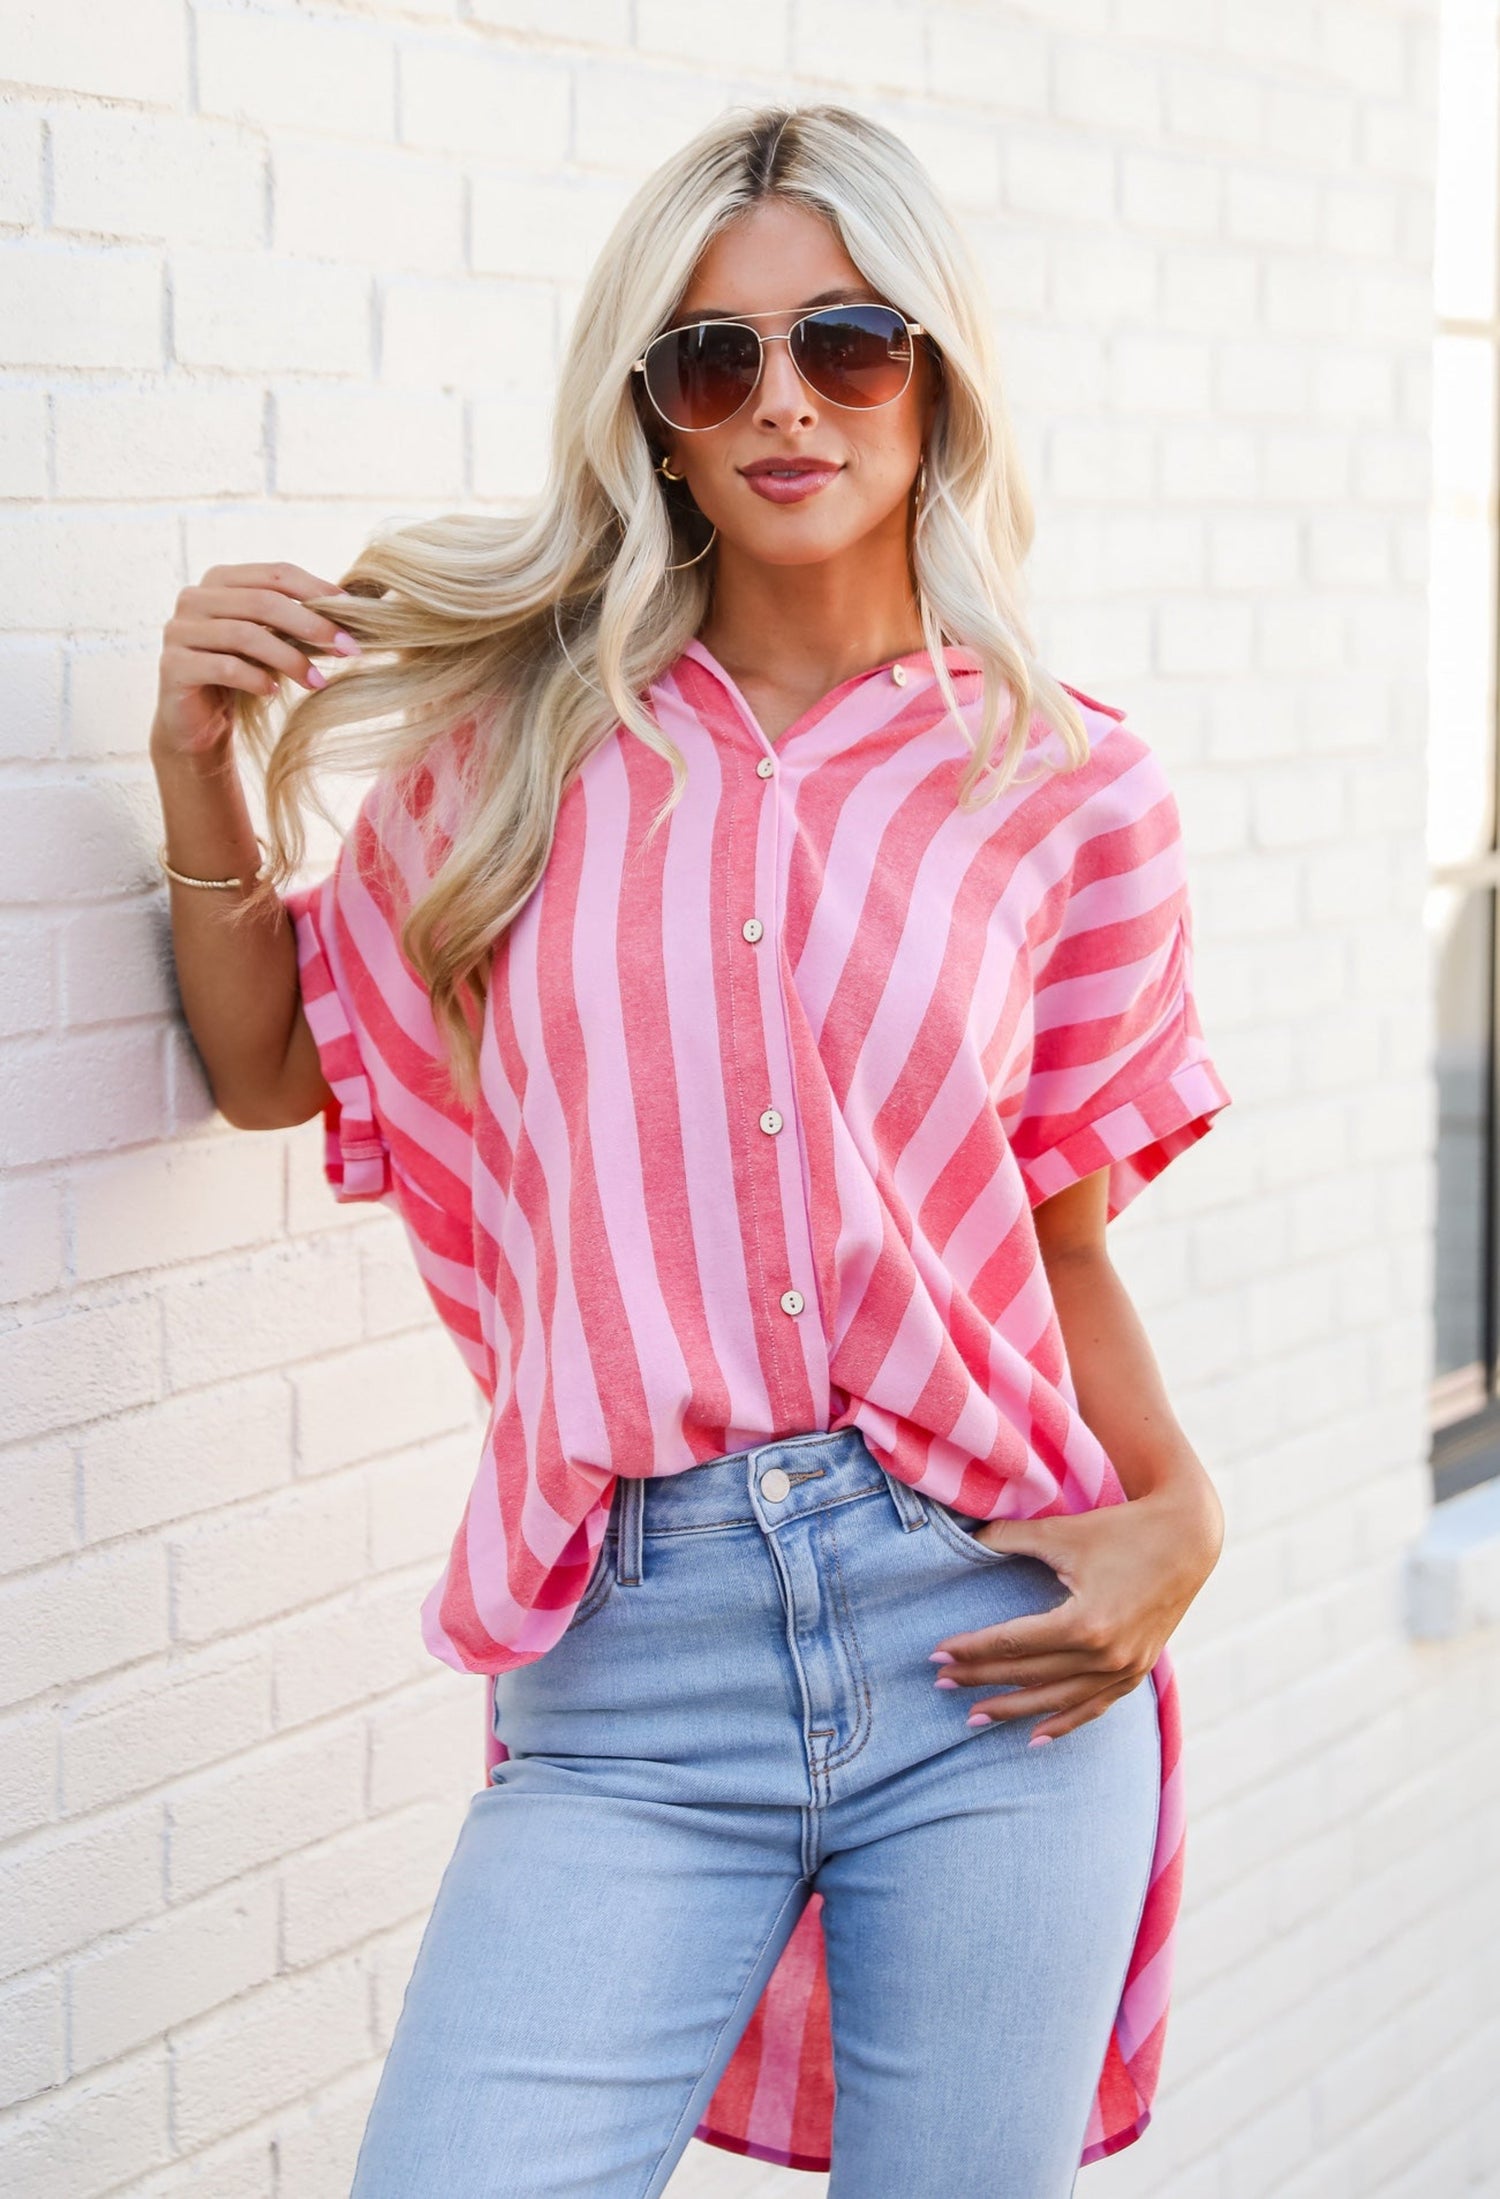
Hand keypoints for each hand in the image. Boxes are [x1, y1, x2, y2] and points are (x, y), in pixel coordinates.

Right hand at [152, 561, 361, 758]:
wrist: (199, 725)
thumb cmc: (243, 677)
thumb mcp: (273, 642)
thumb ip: (299, 621)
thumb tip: (355, 608)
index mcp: (220, 581)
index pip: (275, 573)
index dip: (317, 589)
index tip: (354, 612)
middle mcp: (195, 598)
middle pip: (263, 602)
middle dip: (312, 625)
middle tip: (348, 649)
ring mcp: (179, 630)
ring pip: (245, 635)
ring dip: (290, 658)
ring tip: (319, 681)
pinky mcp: (173, 665)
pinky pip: (223, 667)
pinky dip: (255, 679)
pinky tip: (274, 691)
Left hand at [929, 1481, 1223, 1742]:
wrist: (1187, 1538)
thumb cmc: (1121, 1529)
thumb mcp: (1063, 1530)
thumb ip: (1011, 1538)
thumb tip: (968, 1539)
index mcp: (1084, 1622)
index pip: (1012, 1643)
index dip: (971, 1649)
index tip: (936, 1656)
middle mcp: (1105, 1655)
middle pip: (1029, 1674)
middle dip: (981, 1679)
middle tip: (941, 1682)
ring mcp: (1125, 1668)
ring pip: (1057, 1699)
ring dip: (1014, 1711)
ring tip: (973, 1717)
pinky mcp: (1137, 1670)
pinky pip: (1095, 1706)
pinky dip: (1064, 1722)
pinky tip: (1035, 1737)